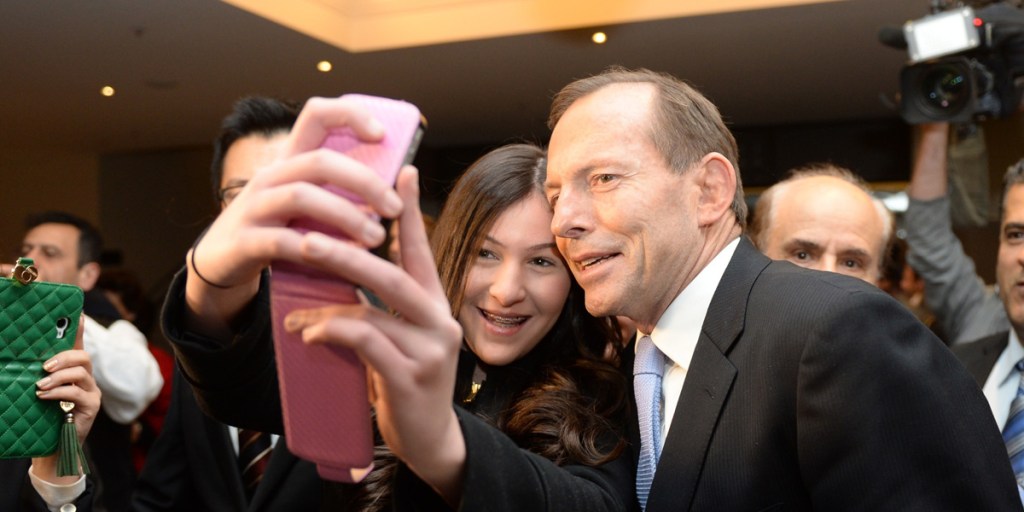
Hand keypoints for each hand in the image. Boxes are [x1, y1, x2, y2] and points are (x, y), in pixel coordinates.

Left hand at [32, 315, 100, 483]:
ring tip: (40, 385)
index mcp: (74, 372)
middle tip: (44, 366)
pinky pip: (77, 392)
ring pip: (82, 372)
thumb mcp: (41, 392)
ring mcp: (92, 392)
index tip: (77, 314)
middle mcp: (86, 379)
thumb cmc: (44, 417)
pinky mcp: (92, 406)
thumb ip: (39, 377)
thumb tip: (22, 362)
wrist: (53, 447)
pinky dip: (58, 392)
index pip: (78, 346)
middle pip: (83, 356)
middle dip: (63, 357)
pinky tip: (44, 396)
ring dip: (58, 377)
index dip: (79, 330)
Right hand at [185, 96, 405, 335]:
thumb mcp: (306, 203)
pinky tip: (342, 262)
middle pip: (320, 161)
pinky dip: (316, 250)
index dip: (350, 114)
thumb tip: (400, 177)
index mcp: (290, 160)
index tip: (382, 134)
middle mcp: (270, 176)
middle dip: (364, 182)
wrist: (221, 263)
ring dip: (346, 216)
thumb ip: (339, 189)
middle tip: (394, 208)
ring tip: (376, 237)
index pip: (316, 115)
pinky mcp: (244, 242)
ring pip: (302, 197)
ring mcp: (253, 207)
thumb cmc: (279, 229)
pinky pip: (283, 242)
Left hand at [283, 166, 467, 503]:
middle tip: (308, 235)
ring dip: (329, 298)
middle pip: (394, 273)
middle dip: (349, 249)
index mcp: (435, 304)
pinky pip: (365, 342)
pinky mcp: (411, 377)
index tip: (401, 170)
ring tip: (296, 296)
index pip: (421, 251)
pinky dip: (331, 332)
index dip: (409, 211)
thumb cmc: (404, 381)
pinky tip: (307, 334)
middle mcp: (440, 320)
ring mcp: (429, 349)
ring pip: (375, 307)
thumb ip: (379, 308)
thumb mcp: (397, 338)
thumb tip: (335, 276)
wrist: (429, 438)